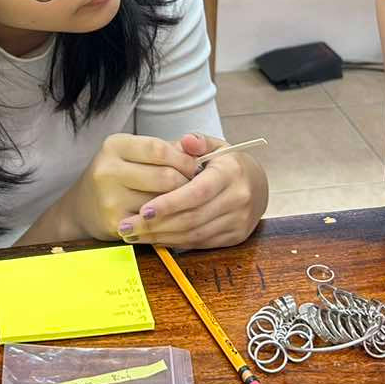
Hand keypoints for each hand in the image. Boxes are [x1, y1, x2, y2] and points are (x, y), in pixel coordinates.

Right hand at [35, 134, 199, 242]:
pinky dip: (167, 220)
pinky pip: (155, 222)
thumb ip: (166, 149)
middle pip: (165, 176)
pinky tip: (170, 217)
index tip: (196, 167)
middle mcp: (108, 169)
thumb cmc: (117, 176)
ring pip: (163, 201)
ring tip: (185, 202)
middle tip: (196, 189)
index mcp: (114, 145)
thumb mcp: (134, 154)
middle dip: (187, 184)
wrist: (83, 208)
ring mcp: (109, 197)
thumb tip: (199, 147)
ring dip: (180, 204)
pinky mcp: (115, 222)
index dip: (184, 159)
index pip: (159, 149)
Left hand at [117, 133, 267, 248]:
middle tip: (126, 227)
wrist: (257, 184)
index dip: (170, 203)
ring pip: (195, 235)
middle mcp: (238, 199)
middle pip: (193, 218)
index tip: (143, 210)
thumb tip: (186, 140)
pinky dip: (175, 242)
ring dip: (161, 237)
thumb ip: (197, 142)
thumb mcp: (215, 145)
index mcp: (231, 173)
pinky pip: (200, 243)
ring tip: (133, 234)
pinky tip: (153, 238)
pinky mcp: (236, 237)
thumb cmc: (226, 163)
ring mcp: (239, 221)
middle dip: (157, 225)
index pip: (198, 193)